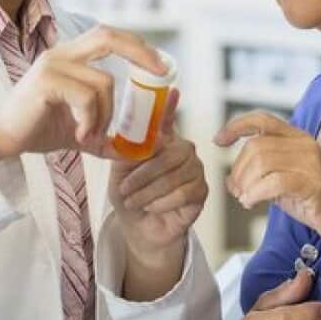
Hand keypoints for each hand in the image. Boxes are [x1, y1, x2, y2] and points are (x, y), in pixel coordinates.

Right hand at [0, 25, 165, 163]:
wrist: (0, 138)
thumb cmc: (37, 128)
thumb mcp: (79, 129)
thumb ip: (105, 133)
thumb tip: (136, 150)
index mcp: (71, 56)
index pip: (109, 36)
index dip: (138, 45)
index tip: (161, 66)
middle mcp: (62, 53)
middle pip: (109, 37)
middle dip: (140, 52)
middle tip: (159, 75)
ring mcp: (53, 65)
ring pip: (103, 82)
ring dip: (106, 115)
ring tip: (90, 134)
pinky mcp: (46, 82)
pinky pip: (86, 97)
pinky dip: (90, 120)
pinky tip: (78, 135)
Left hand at [110, 89, 208, 258]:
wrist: (139, 228)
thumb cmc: (129, 196)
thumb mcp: (120, 172)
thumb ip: (127, 152)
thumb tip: (129, 137)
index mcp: (162, 141)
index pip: (166, 119)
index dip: (169, 105)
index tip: (172, 90)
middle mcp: (182, 149)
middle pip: (169, 153)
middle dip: (143, 173)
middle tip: (123, 188)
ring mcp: (195, 169)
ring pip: (173, 176)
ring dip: (147, 191)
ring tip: (132, 201)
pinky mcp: (201, 191)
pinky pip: (182, 193)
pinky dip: (161, 203)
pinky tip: (150, 207)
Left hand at [214, 111, 320, 250]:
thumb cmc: (317, 202)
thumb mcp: (283, 183)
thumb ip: (259, 175)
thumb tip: (229, 180)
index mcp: (297, 138)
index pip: (261, 120)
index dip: (235, 126)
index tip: (218, 141)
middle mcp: (304, 144)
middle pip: (255, 146)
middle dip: (238, 170)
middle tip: (237, 191)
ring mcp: (311, 163)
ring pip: (261, 162)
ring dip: (245, 183)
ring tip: (246, 199)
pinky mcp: (313, 184)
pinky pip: (274, 182)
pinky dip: (255, 193)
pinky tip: (253, 203)